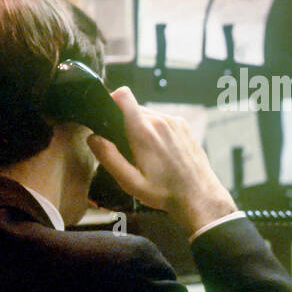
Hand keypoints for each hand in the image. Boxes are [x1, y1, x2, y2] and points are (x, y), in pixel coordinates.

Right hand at [87, 87, 236, 235]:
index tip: (107, 115)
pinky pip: (161, 120)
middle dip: (124, 123)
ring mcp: (174, 121)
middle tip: (127, 148)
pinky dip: (155, 131)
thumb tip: (93, 138)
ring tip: (145, 153)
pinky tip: (159, 152)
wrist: (198, 196)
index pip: (123, 96)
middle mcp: (160, 121)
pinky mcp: (183, 125)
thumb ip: (109, 158)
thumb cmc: (164, 192)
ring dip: (140, 127)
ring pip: (147, 114)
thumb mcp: (131, 182)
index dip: (111, 100)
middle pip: (133, 108)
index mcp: (144, 131)